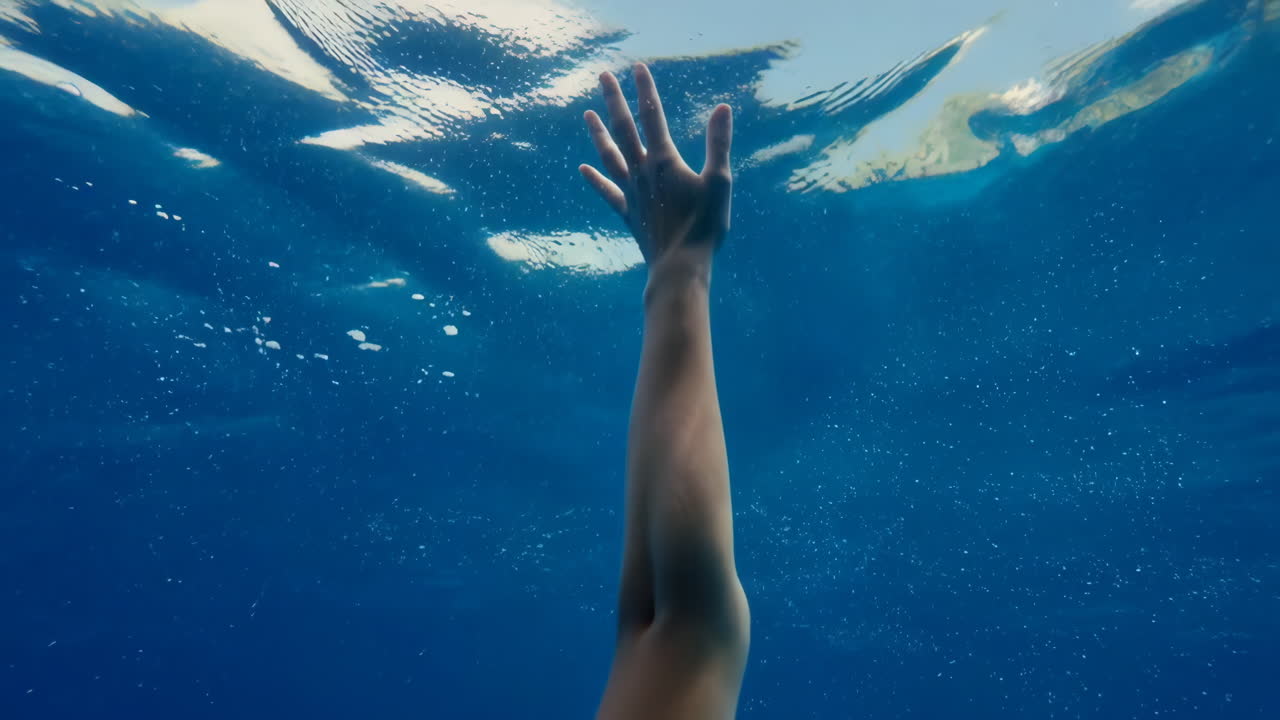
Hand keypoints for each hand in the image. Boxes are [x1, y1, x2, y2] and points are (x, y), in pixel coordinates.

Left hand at [579, 63, 733, 271]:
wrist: (679, 267)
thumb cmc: (704, 227)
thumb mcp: (719, 183)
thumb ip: (718, 144)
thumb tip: (722, 108)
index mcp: (664, 161)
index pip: (652, 116)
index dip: (645, 90)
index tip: (637, 67)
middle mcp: (642, 172)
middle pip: (624, 129)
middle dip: (614, 100)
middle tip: (602, 76)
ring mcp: (632, 193)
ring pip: (610, 156)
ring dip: (598, 134)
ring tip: (587, 114)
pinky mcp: (629, 214)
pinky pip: (608, 192)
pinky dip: (595, 180)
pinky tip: (582, 169)